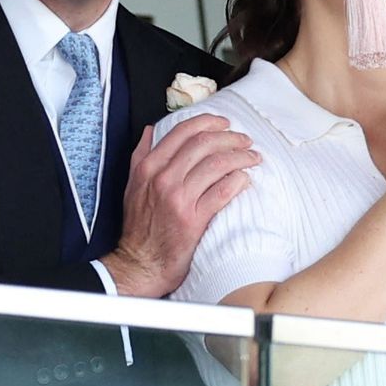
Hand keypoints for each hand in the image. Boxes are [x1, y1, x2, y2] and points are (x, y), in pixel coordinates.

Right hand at [101, 115, 259, 296]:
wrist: (141, 264)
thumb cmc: (140, 228)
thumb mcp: (132, 186)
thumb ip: (141, 156)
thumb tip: (150, 130)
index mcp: (149, 167)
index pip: (183, 132)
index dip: (209, 122)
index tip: (225, 124)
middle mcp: (163, 178)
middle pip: (204, 143)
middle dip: (231, 138)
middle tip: (245, 141)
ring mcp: (178, 198)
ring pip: (217, 164)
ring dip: (241, 157)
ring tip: (253, 159)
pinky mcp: (194, 219)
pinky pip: (223, 191)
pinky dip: (239, 181)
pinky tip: (246, 180)